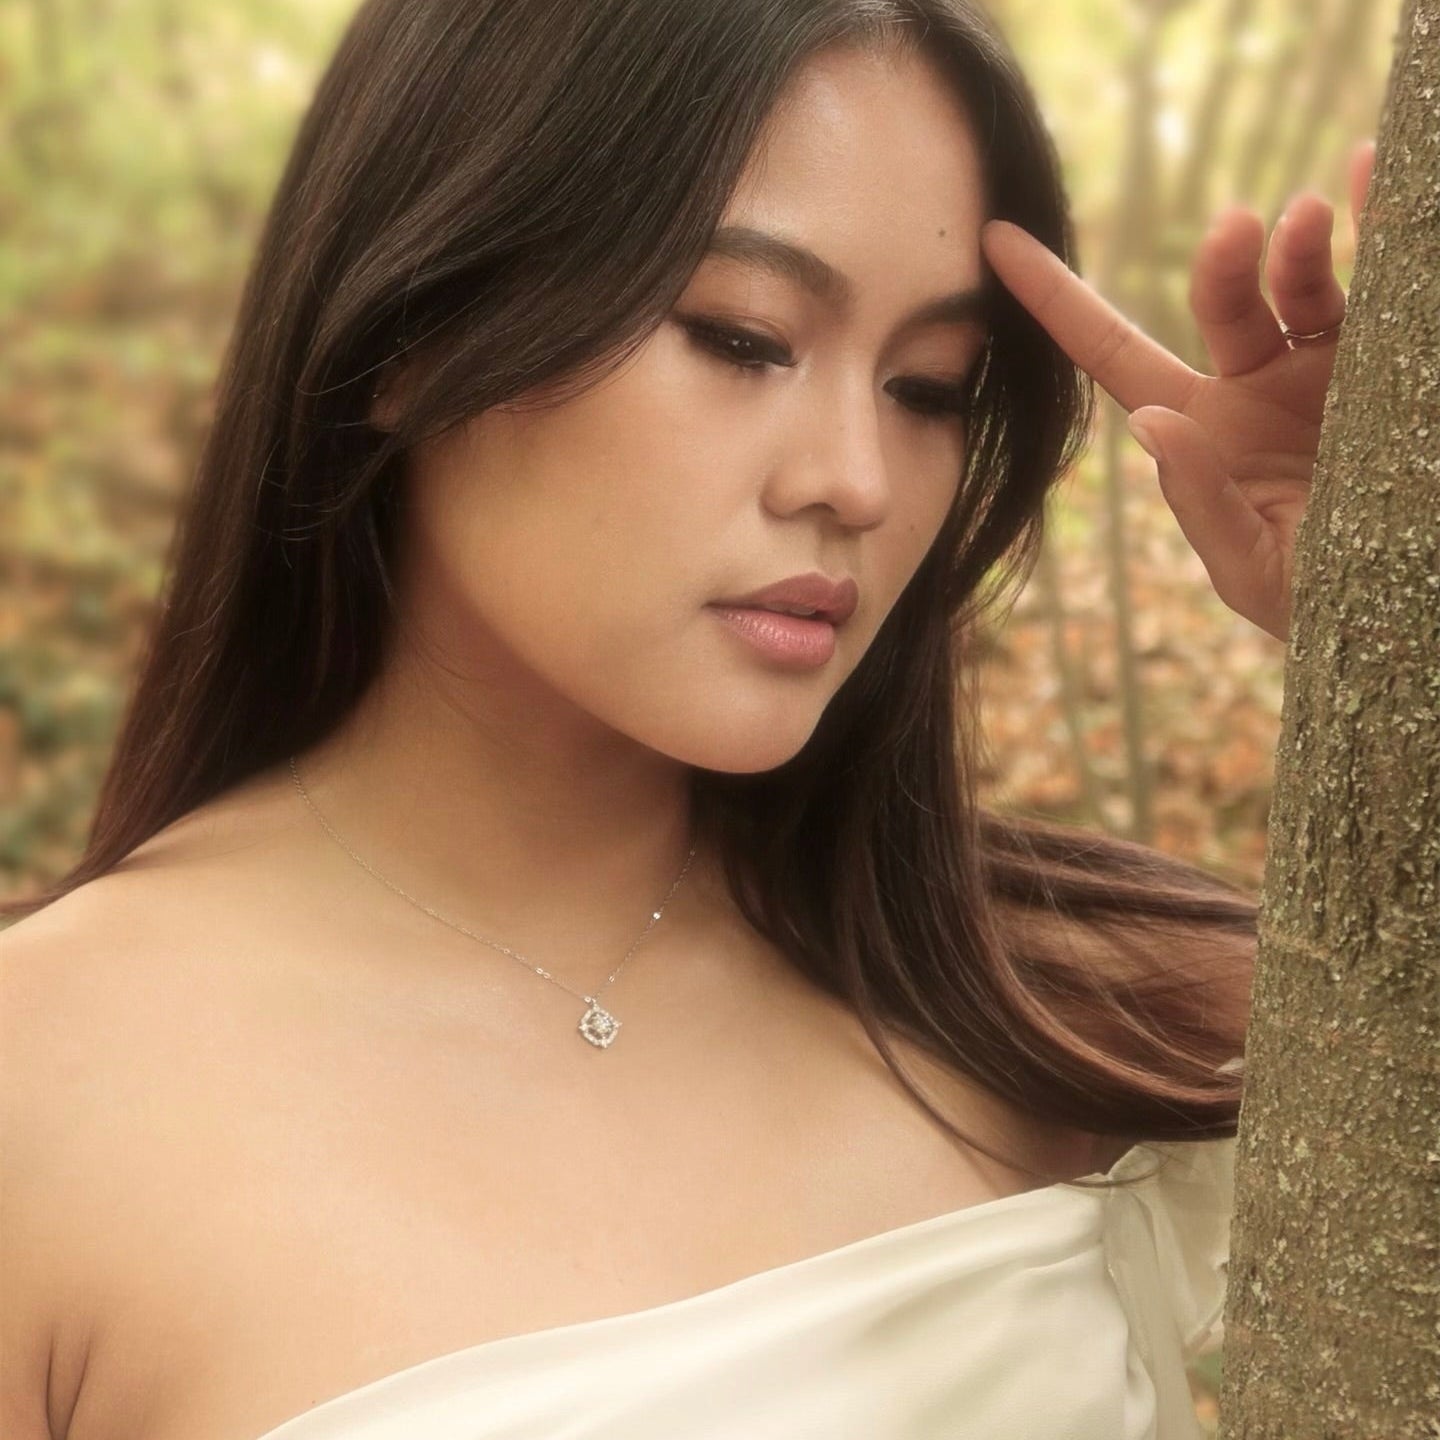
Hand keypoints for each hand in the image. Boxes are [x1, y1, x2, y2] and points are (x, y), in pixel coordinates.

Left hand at [980, 139, 1376, 644]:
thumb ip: (1202, 499)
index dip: (1056, 301)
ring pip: (1301, 281)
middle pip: (1223, 300)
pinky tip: (1365, 170)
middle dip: (1224, 263)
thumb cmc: (1321, 602)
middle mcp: (1257, 382)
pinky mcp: (1395, 352)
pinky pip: (1386, 279)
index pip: (1113, 353)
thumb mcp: (1250, 568)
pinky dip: (1379, 219)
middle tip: (1239, 229)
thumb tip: (1149, 422)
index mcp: (1202, 429)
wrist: (1417, 602)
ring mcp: (1327, 362)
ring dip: (1298, 245)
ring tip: (1305, 218)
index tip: (994, 241)